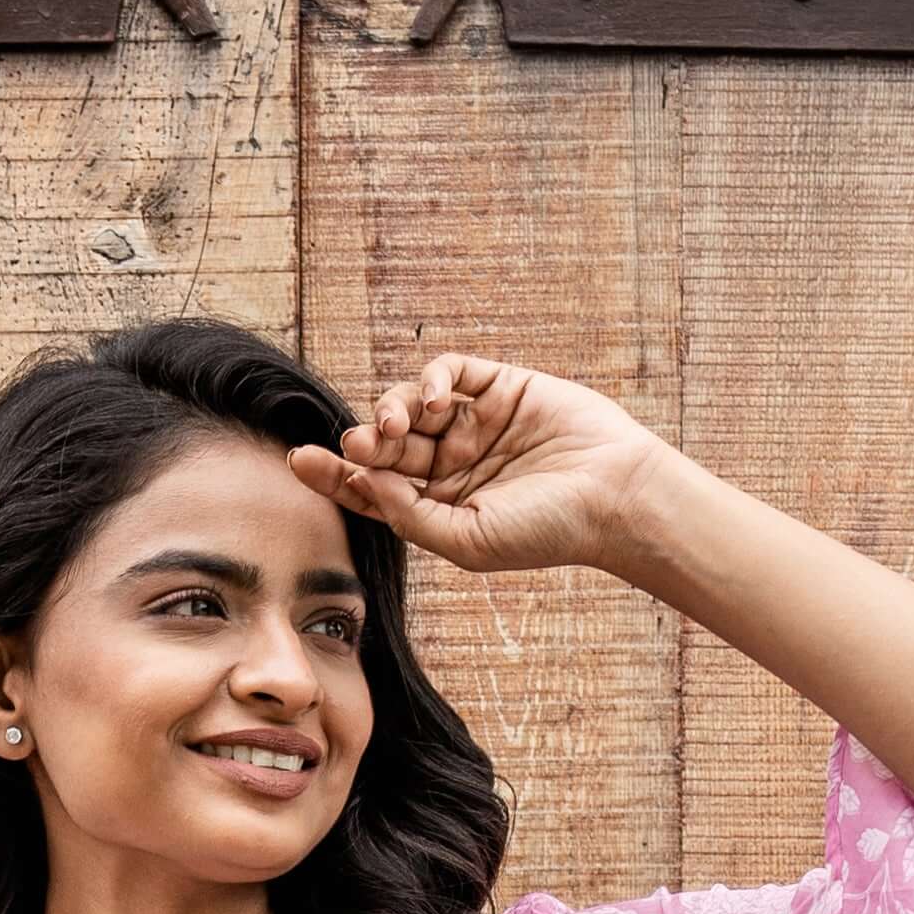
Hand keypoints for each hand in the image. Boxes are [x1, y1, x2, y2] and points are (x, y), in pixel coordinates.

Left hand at [287, 353, 667, 580]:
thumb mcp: (467, 539)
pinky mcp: (499, 387)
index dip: (335, 474)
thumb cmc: (546, 530)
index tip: (300, 461)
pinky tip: (436, 400)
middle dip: (365, 441)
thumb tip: (362, 479)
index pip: (373, 488)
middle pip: (386, 445)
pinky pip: (451, 373)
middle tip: (356, 443)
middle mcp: (451, 466)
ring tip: (398, 423)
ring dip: (394, 409)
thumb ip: (410, 515)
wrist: (613, 495)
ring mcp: (474, 424)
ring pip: (412, 406)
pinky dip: (434, 380)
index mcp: (439, 508)